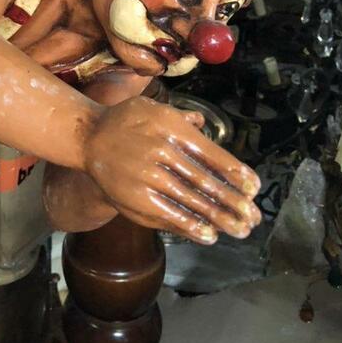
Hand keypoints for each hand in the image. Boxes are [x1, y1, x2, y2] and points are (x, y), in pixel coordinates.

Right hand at [84, 96, 260, 243]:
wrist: (87, 137)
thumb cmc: (125, 121)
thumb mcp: (153, 108)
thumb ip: (181, 118)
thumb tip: (205, 125)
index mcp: (170, 126)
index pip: (211, 153)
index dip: (235, 173)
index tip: (253, 187)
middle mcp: (161, 151)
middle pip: (205, 181)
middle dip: (233, 201)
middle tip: (254, 216)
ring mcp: (147, 176)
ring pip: (191, 201)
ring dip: (220, 218)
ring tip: (240, 229)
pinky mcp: (135, 198)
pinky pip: (168, 214)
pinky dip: (191, 226)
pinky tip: (209, 234)